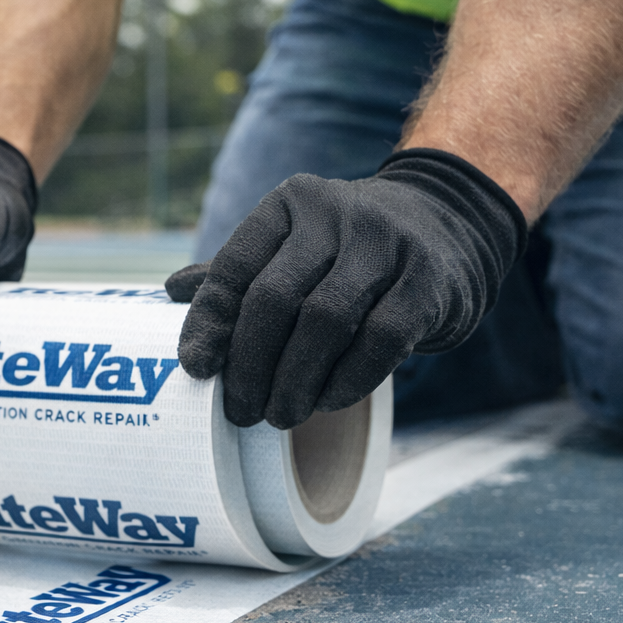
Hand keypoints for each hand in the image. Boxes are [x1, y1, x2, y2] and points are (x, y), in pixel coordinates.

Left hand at [168, 148, 525, 428]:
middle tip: (240, 410)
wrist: (451, 225)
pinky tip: (328, 401)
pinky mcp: (428, 282)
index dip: (209, 323)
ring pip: (325, 322)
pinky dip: (347, 380)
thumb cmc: (350, 251)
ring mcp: (387, 244)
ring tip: (280, 416)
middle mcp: (336, 214)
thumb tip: (170, 293)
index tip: (194, 370)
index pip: (235, 268)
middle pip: (275, 300)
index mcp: (289, 206)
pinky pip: (380, 340)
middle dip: (250, 365)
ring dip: (295, 381)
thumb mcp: (294, 247)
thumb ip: (239, 273)